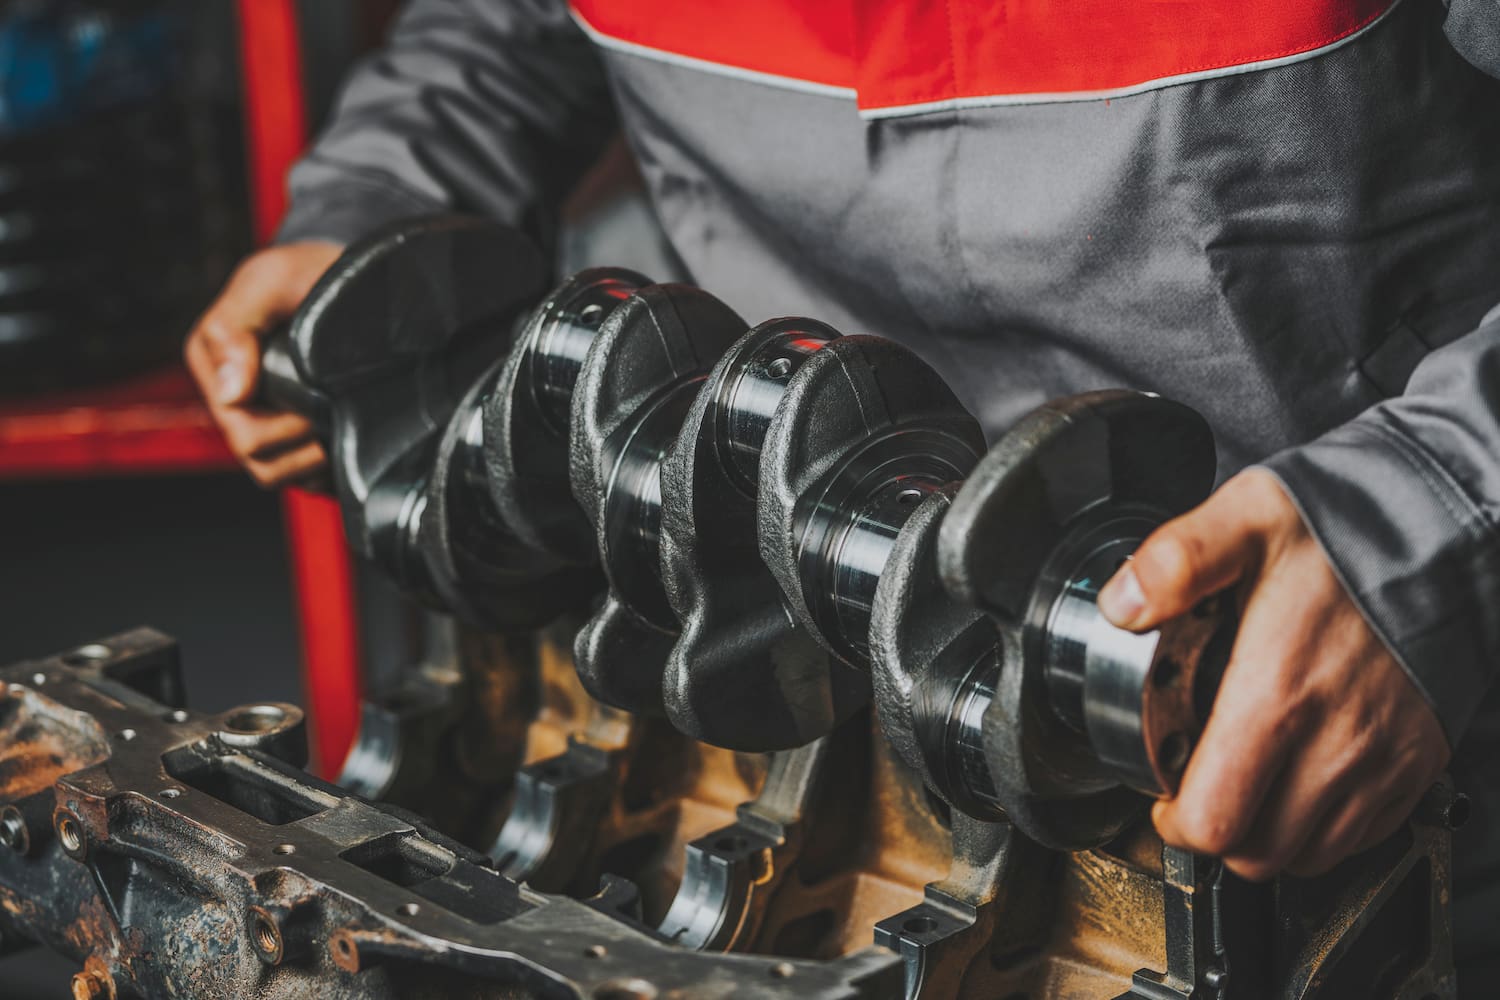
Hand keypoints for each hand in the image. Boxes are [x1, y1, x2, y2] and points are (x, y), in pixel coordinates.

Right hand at [184, 241, 343, 486]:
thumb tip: (232, 394)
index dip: (281, 434)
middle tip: (334, 430)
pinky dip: (323, 471)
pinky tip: (345, 452)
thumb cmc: (299, 271)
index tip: (317, 412)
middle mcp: (235, 398)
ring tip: (340, 443)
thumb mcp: (268, 283)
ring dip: (310, 467)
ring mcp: (264, 414)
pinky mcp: (292, 424)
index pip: (241, 431)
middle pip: (259, 461)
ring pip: (278, 472)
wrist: (337, 268)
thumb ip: (237, 330)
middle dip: (299, 455)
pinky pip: (302, 471)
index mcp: (217, 368)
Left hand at [1096, 468, 1449, 878]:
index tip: (1163, 797)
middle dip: (1216, 833)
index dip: (1175, 822)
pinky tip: (1299, 781)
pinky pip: (1364, 834)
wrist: (1446, 531)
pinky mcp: (1417, 762)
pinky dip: (1324, 827)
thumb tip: (1121, 602)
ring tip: (1245, 787)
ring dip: (1269, 835)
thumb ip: (1176, 560)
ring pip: (1311, 854)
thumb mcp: (1246, 518)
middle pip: (1258, 852)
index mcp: (1278, 693)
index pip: (1215, 817)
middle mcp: (1335, 741)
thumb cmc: (1348, 527)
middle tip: (1197, 792)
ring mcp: (1382, 760)